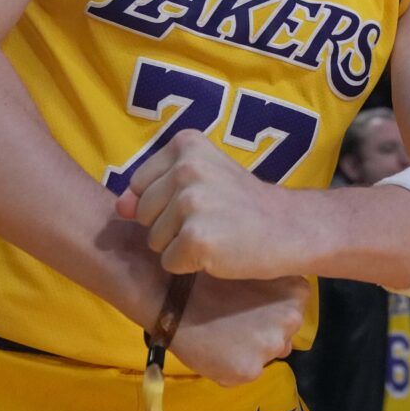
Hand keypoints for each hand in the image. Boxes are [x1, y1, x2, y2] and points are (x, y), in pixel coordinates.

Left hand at [118, 130, 303, 276]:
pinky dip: (192, 266)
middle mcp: (187, 168)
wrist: (290, 228)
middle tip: (213, 218)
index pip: (139, 185)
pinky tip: (220, 252)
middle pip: (144, 214)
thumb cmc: (242, 205)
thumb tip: (120, 207)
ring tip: (218, 233)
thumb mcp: (198, 182)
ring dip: (181, 246)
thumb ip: (151, 189)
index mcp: (186, 144)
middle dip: (170, 225)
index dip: (165, 202)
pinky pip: (170, 263)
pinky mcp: (197, 239)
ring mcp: (192, 203)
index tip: (203, 199)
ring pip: (154, 241)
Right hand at [168, 273, 309, 386]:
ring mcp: (271, 346)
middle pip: (284, 335)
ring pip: (266, 355)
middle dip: (264, 331)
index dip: (271, 311)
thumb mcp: (254, 273)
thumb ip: (277, 295)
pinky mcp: (249, 370)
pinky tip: (214, 349)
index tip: (249, 304)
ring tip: (222, 334)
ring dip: (250, 350)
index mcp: (297, 293)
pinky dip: (232, 366)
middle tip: (233, 321)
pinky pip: (245, 373)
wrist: (173, 295)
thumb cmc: (212, 277)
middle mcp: (291, 320)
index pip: (294, 311)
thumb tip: (283, 323)